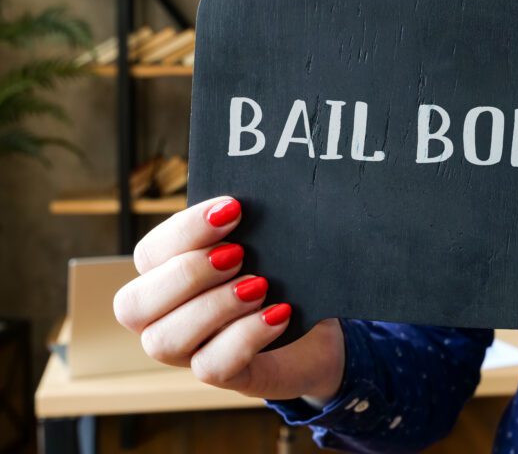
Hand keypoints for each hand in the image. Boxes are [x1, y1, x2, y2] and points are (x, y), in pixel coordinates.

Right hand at [113, 196, 344, 404]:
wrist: (318, 332)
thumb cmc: (282, 280)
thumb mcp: (263, 250)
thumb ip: (243, 230)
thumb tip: (240, 207)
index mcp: (167, 276)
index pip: (149, 253)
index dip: (185, 230)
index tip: (233, 209)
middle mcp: (165, 318)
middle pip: (133, 305)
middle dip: (186, 274)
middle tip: (238, 254)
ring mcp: (190, 352)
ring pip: (164, 341)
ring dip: (213, 307)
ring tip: (259, 285)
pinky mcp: (225, 376)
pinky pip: (211, 367)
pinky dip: (245, 336)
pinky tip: (279, 313)